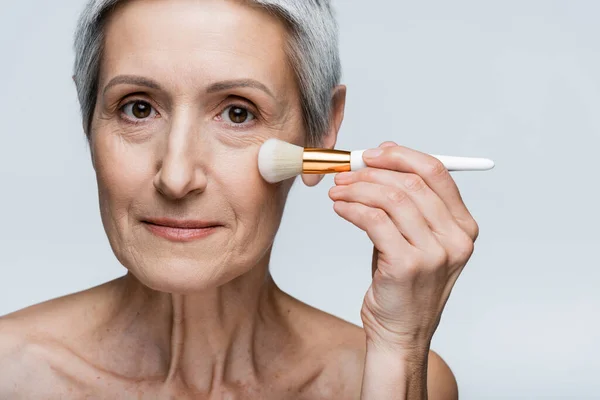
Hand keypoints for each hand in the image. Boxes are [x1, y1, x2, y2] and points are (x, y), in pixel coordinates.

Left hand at [329, 142, 478, 354]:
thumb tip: (384, 158)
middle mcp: (455, 238)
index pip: (437, 172)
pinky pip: (374, 221)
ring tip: (338, 190)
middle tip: (345, 172)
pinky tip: (340, 208)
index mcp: (463, 226)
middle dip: (372, 171)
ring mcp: (434, 254)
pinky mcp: (407, 266)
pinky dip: (351, 208)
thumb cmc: (404, 284)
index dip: (402, 156)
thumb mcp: (417, 240)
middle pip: (412, 182)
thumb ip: (407, 202)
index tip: (373, 152)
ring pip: (391, 199)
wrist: (401, 334)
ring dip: (357, 188)